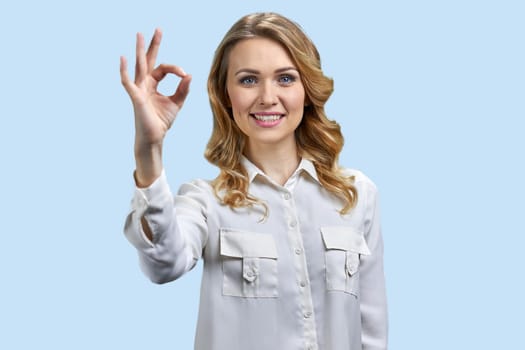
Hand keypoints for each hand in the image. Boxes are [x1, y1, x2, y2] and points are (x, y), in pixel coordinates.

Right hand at [120, 28, 191, 149]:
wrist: (154, 137)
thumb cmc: (162, 121)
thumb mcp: (176, 103)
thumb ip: (183, 89)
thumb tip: (189, 75)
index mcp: (153, 84)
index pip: (163, 68)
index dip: (175, 68)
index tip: (184, 74)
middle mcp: (144, 83)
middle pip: (148, 60)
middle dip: (153, 45)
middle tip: (158, 29)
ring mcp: (138, 89)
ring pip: (139, 66)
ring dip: (140, 50)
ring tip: (140, 34)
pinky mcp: (135, 97)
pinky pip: (127, 81)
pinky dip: (124, 70)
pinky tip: (124, 58)